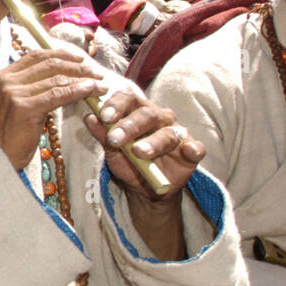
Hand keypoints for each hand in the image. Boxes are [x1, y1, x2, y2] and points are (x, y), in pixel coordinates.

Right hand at [0, 48, 105, 169]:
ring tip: (100, 85)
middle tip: (97, 73)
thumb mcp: (17, 103)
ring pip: (57, 80)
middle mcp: (7, 81)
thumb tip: (64, 76)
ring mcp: (15, 94)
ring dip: (83, 80)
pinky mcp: (25, 107)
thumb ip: (32, 87)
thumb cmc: (10, 133)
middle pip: (49, 65)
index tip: (81, 59)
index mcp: (3, 76)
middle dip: (78, 67)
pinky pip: (59, 95)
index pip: (37, 56)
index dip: (62, 55)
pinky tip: (90, 91)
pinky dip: (78, 91)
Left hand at [82, 87, 204, 260]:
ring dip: (153, 143)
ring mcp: (177, 134)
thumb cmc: (128, 161)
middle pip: (147, 115)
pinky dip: (193, 149)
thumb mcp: (112, 150)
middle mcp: (160, 118)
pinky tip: (188, 151)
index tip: (103, 116)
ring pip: (168, 134)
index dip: (117, 105)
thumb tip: (89, 118)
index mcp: (138, 112)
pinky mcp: (192, 151)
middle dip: (129, 126)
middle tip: (115, 139)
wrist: (145, 187)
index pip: (129, 99)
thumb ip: (102, 134)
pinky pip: (196, 148)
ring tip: (138, 152)